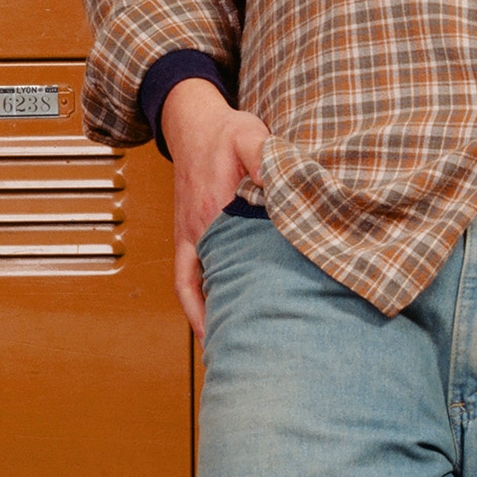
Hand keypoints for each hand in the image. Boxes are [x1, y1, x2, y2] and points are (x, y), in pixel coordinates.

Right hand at [162, 75, 268, 341]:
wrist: (193, 123)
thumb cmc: (224, 132)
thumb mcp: (251, 136)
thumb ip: (270, 157)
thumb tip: (288, 180)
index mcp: (215, 210)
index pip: (235, 259)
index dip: (251, 289)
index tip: (270, 319)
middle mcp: (199, 230)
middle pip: (216, 283)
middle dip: (232, 318)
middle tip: (256, 352)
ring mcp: (193, 237)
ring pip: (199, 288)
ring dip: (212, 318)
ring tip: (232, 352)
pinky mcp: (191, 237)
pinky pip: (188, 279)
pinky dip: (196, 305)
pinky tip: (211, 326)